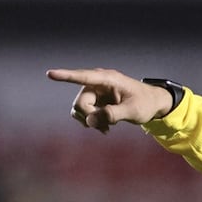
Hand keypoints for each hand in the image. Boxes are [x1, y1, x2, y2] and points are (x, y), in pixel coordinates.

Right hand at [46, 68, 174, 133]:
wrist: (152, 104)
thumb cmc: (145, 103)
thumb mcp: (133, 111)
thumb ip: (112, 114)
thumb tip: (90, 121)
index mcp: (108, 79)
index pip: (83, 77)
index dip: (66, 76)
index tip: (49, 74)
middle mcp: (97, 83)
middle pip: (80, 103)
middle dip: (90, 118)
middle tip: (107, 128)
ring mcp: (94, 92)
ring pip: (79, 110)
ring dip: (91, 122)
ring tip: (108, 128)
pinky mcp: (94, 100)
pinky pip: (83, 114)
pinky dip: (92, 123)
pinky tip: (105, 127)